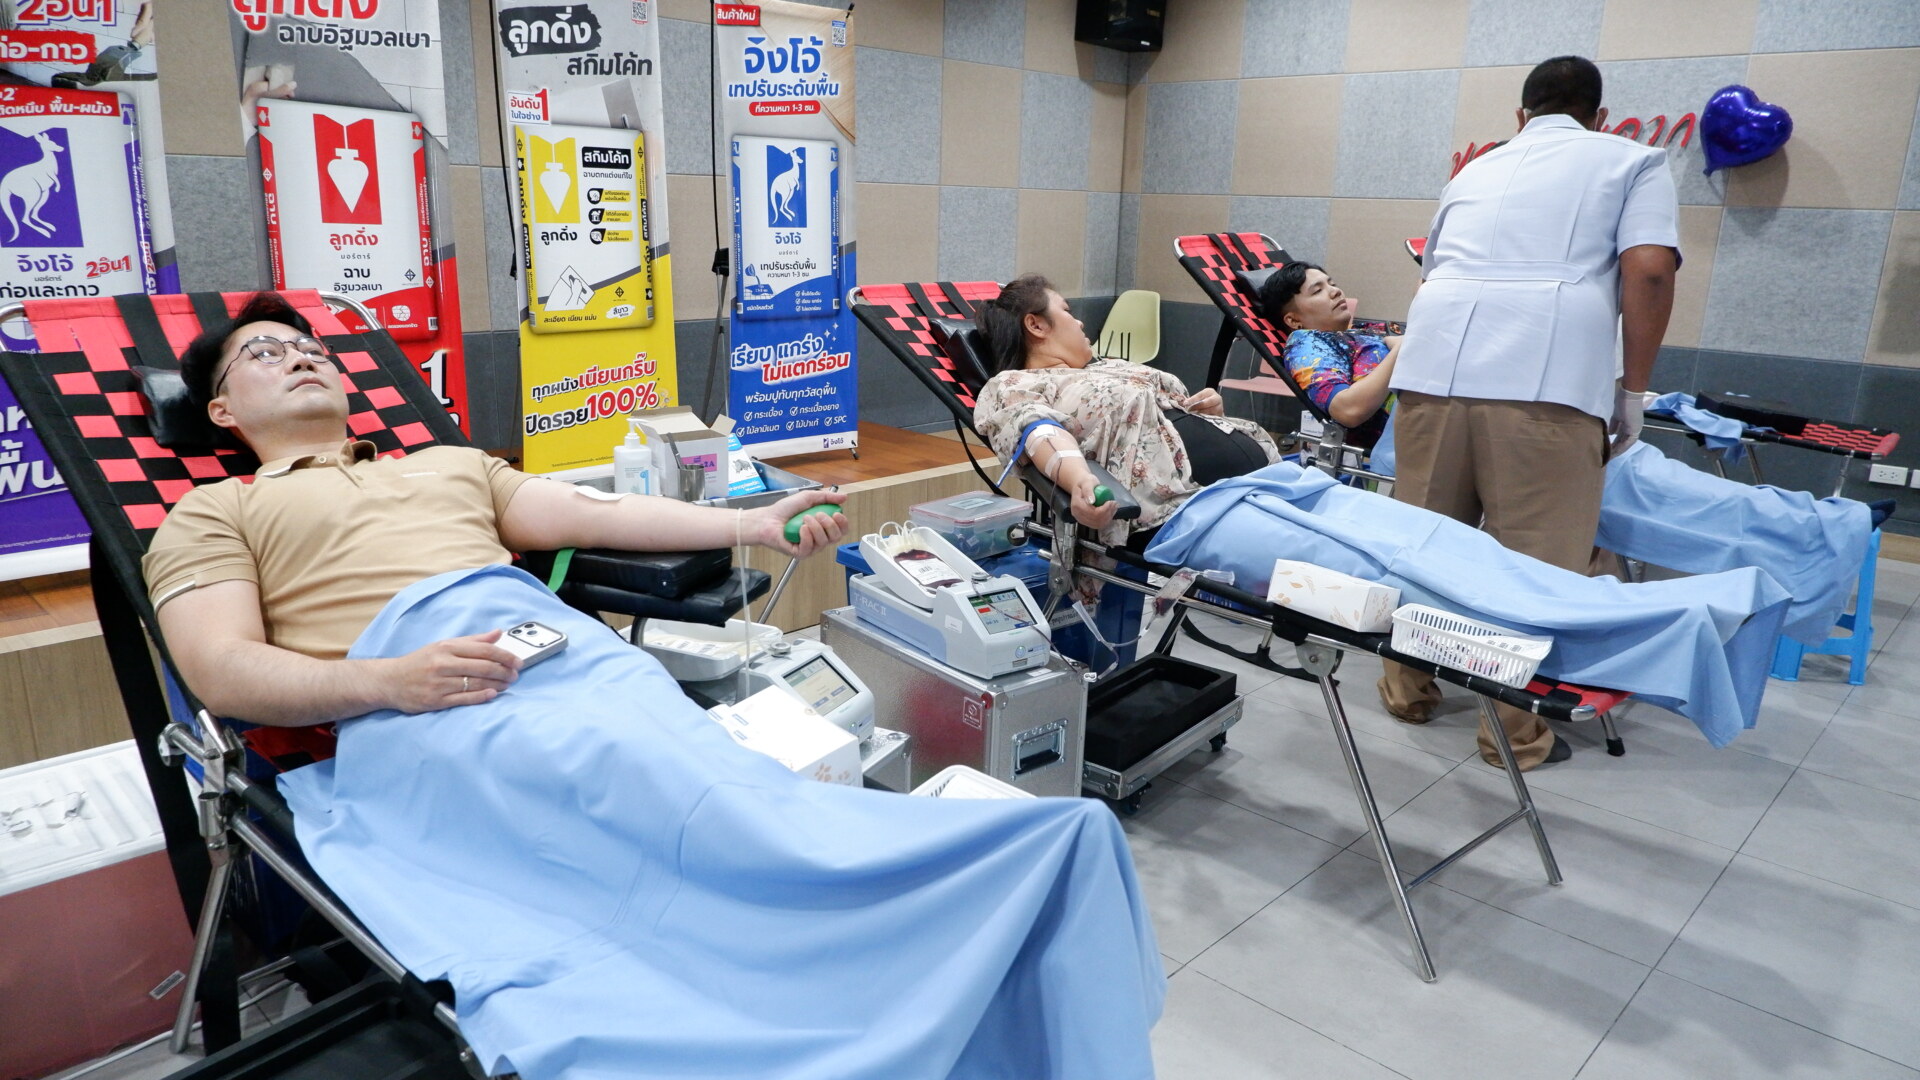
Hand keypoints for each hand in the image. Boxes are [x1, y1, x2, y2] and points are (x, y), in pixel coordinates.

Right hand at [382, 630, 519, 712]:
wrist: (389, 681)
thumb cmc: (419, 662)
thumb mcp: (443, 645)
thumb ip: (472, 640)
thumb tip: (498, 633)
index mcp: (446, 647)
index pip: (483, 650)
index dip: (504, 655)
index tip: (517, 661)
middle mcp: (442, 664)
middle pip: (483, 667)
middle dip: (504, 671)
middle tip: (515, 674)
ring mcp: (439, 683)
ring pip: (476, 683)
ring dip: (497, 684)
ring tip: (508, 684)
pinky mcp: (435, 700)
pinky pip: (464, 698)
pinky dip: (481, 696)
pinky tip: (493, 694)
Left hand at [752, 488, 848, 556]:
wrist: (767, 518)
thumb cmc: (785, 510)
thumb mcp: (808, 497)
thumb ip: (826, 497)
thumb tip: (844, 497)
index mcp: (823, 526)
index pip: (841, 530)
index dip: (843, 523)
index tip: (837, 513)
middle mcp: (818, 538)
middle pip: (836, 537)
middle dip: (830, 524)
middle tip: (818, 514)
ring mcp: (810, 547)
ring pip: (823, 542)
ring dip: (815, 527)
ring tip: (804, 518)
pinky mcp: (799, 553)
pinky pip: (810, 547)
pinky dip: (807, 536)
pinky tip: (801, 528)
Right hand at [1069, 471, 1118, 530]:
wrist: (1082, 486)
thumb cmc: (1085, 483)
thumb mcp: (1087, 482)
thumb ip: (1088, 491)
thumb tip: (1091, 501)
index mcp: (1076, 505)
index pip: (1092, 513)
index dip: (1104, 509)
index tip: (1111, 501)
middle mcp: (1077, 515)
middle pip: (1096, 520)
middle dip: (1108, 513)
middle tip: (1115, 503)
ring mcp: (1082, 520)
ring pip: (1098, 524)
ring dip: (1109, 517)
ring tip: (1114, 507)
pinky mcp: (1087, 522)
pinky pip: (1099, 525)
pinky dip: (1107, 519)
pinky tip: (1111, 511)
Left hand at [1181, 388, 1224, 415]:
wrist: (1214, 410)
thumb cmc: (1204, 403)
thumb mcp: (1199, 399)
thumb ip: (1192, 401)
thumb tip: (1184, 404)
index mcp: (1209, 392)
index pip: (1200, 395)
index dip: (1192, 399)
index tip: (1185, 403)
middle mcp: (1217, 398)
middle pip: (1207, 402)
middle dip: (1197, 406)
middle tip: (1189, 410)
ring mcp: (1220, 407)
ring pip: (1210, 410)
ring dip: (1201, 414)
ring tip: (1194, 416)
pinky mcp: (1220, 416)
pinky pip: (1212, 417)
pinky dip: (1205, 419)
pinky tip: (1200, 420)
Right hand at [1610, 384, 1647, 454]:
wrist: (1629, 394)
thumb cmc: (1622, 401)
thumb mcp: (1616, 415)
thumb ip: (1614, 424)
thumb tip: (1611, 433)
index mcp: (1630, 424)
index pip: (1621, 437)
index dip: (1614, 444)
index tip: (1606, 449)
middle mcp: (1634, 428)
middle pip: (1623, 442)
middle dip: (1615, 449)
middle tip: (1606, 456)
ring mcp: (1635, 430)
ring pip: (1625, 444)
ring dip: (1617, 451)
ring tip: (1608, 457)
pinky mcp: (1635, 430)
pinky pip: (1627, 442)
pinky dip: (1620, 448)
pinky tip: (1612, 452)